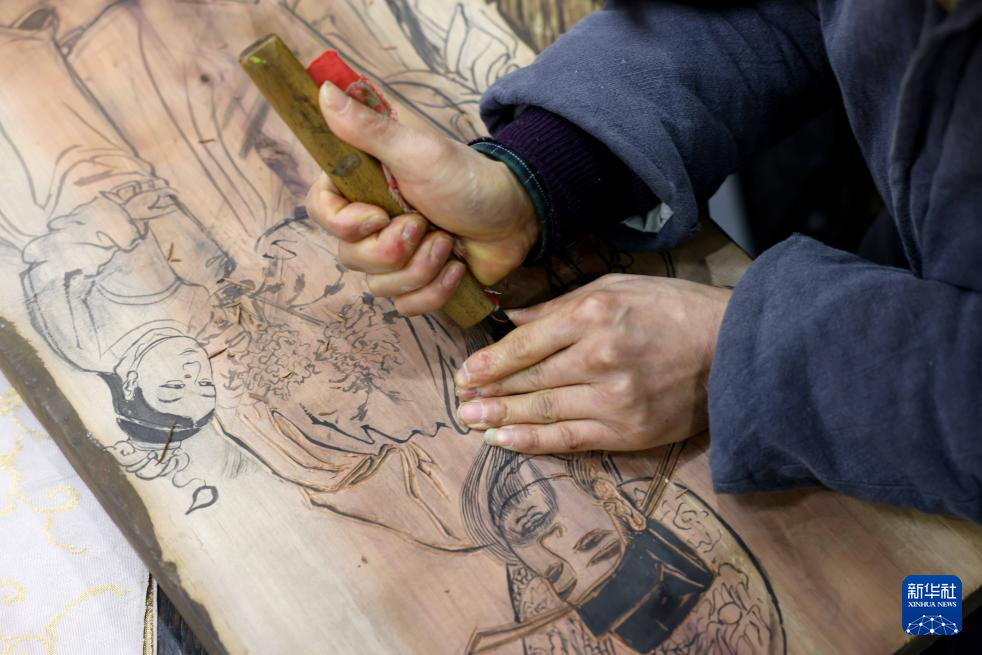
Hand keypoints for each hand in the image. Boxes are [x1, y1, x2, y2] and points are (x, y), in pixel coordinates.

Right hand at [305, 82, 538, 314]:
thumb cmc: (467, 177)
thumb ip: (369, 128)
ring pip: (379, 285)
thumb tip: (325, 92)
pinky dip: (435, 291)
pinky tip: (457, 268)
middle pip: (350, 256)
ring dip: (422, 267)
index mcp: (363, 185)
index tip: (378, 215)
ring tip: (448, 242)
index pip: (320, 210)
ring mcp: (393, 256)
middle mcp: (371, 223)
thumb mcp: (417, 150)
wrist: (516, 215)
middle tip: (426, 225)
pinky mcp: (416, 283)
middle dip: (394, 249)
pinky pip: (406, 306)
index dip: (345, 223)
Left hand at [453, 274, 731, 452]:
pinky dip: (534, 442)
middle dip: (489, 392)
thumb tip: (512, 318)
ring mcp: (614, 398)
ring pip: (544, 411)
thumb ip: (559, 304)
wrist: (733, 347)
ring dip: (502, 419)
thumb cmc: (673, 309)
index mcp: (593, 315)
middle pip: (529, 380)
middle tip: (459, 402)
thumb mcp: (616, 287)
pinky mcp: (628, 430)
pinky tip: (506, 442)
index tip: (465, 373)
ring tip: (472, 422)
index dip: (490, 362)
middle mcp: (599, 357)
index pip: (526, 345)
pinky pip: (570, 439)